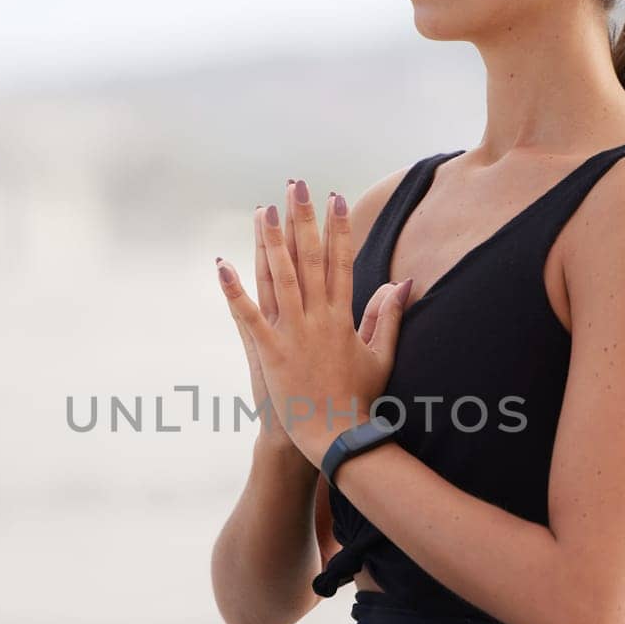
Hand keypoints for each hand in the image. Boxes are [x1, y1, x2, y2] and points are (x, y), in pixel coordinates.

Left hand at [215, 177, 413, 467]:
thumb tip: (403, 282)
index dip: (337, 228)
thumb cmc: (358, 400)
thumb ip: (388, 317)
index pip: (340, 262)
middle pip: (308, 259)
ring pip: (278, 278)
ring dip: (269, 241)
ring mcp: (291, 334)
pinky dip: (233, 291)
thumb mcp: (381, 356)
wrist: (337, 438)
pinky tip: (221, 265)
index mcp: (342, 317)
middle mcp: (316, 319)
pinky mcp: (268, 353)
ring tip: (263, 210)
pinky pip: (247, 316)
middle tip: (296, 186)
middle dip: (302, 220)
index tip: (335, 198)